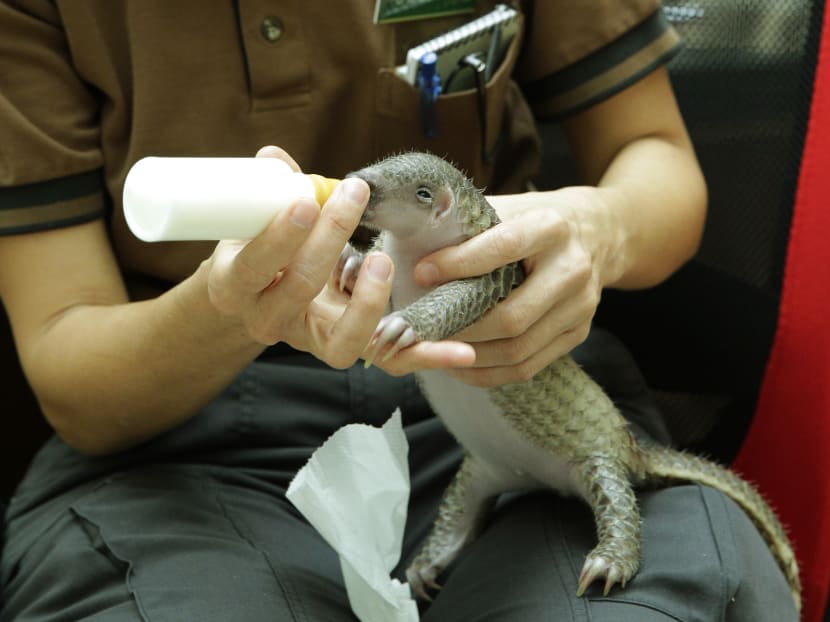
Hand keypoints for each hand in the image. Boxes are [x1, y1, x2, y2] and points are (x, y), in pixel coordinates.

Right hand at [206, 146, 474, 370]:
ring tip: (384, 261)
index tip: (306, 201)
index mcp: (236, 285)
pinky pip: (390, 361)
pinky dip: (427, 355)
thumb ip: (270, 191)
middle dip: (328, 241)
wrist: (262, 295)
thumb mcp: (256, 220)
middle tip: (353, 198)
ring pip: (343, 343)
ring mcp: (313, 341)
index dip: (279, 236)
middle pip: (298, 292)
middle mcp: (269, 321)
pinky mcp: (351, 348)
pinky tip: (463, 351)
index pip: (255, 265)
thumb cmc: (262, 248)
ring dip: (368, 303)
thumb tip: (276, 157)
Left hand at [410, 186, 620, 385]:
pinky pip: (528, 367)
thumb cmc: (535, 219)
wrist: (598, 233)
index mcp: (551, 227)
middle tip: (422, 328)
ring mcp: (580, 307)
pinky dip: (487, 372)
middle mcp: (572, 269)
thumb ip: (469, 225)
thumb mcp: (509, 207)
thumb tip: (412, 248)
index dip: (459, 264)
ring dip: (469, 356)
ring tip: (434, 349)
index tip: (421, 273)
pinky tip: (459, 365)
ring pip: (518, 349)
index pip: (503, 248)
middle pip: (512, 316)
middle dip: (460, 327)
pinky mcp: (578, 334)